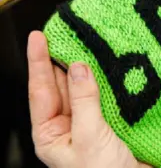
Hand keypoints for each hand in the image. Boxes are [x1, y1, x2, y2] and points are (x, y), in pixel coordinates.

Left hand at [27, 31, 150, 167]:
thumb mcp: (89, 137)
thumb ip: (84, 101)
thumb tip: (79, 67)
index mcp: (51, 134)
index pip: (41, 91)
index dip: (39, 62)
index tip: (39, 37)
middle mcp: (68, 126)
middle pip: (61, 85)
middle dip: (62, 59)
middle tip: (66, 33)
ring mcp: (91, 121)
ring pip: (84, 88)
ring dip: (86, 67)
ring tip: (86, 42)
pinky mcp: (112, 119)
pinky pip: (106, 93)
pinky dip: (107, 78)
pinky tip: (109, 64)